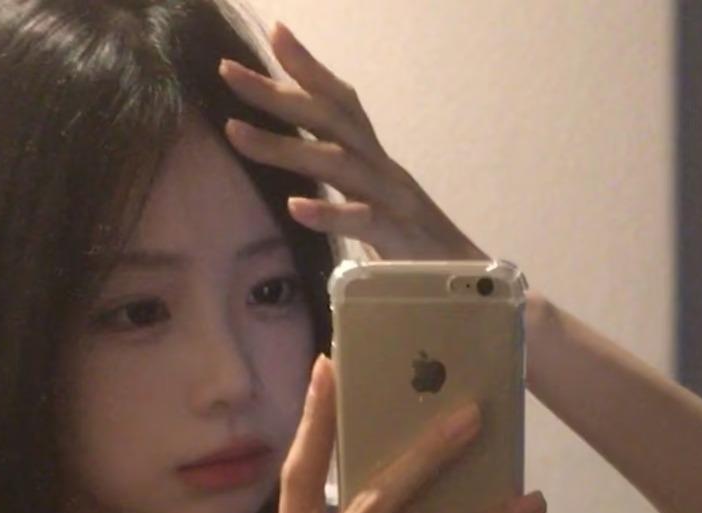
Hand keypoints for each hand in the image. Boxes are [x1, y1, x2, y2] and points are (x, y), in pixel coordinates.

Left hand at [218, 20, 488, 262]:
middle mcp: (385, 173)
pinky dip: (331, 213)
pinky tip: (296, 207)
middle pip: (331, 120)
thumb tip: (304, 192)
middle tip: (228, 73)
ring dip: (285, 147)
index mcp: (376, 165)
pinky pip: (364, 221)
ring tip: (235, 134)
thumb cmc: (418, 257)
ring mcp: (395, 203)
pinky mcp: (402, 240)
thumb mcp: (374, 217)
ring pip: (338, 164)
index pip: (343, 106)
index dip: (311, 69)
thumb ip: (344, 196)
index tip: (275, 34)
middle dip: (278, 94)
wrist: (473, 289)